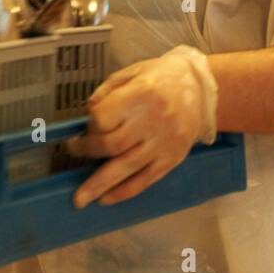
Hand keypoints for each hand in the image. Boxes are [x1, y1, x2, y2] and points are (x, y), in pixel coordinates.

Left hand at [67, 46, 217, 207]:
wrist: (200, 89)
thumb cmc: (161, 78)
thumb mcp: (131, 73)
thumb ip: (106, 93)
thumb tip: (86, 115)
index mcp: (142, 94)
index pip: (104, 118)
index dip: (89, 125)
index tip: (84, 126)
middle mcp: (154, 120)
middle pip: (112, 145)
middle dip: (87, 152)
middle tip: (74, 151)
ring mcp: (164, 143)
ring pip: (126, 168)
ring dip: (99, 185)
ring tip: (81, 199)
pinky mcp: (172, 159)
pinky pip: (145, 180)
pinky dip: (124, 192)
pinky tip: (106, 198)